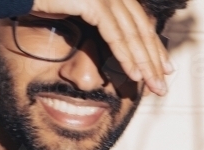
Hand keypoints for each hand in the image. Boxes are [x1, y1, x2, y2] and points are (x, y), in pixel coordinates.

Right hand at [31, 0, 172, 94]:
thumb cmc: (40, 3)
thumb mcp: (77, 16)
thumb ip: (100, 25)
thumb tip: (118, 49)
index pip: (138, 21)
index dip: (153, 46)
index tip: (164, 68)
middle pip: (140, 27)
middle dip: (153, 58)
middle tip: (163, 84)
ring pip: (132, 33)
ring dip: (145, 62)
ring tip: (153, 86)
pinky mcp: (92, 0)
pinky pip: (115, 34)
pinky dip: (127, 56)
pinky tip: (135, 75)